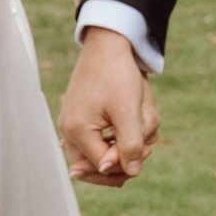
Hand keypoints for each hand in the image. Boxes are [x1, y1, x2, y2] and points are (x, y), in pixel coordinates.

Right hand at [60, 28, 156, 188]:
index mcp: (77, 131)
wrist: (110, 42)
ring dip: (128, 139)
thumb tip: (129, 173)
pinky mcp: (83, 117)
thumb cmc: (117, 73)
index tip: (145, 146)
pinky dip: (122, 130)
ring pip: (103, 151)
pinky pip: (102, 137)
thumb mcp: (129, 111)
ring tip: (142, 115)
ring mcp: (74, 124)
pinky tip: (135, 114)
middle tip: (146, 145)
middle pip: (97, 166)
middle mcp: (69, 131)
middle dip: (125, 156)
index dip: (127, 162)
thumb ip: (129, 145)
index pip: (102, 167)